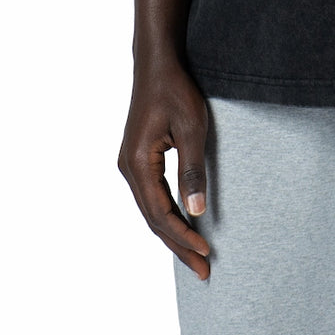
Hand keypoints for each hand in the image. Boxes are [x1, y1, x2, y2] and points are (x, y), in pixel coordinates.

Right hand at [118, 57, 212, 280]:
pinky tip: (183, 226)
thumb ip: (192, 170)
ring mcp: (130, 164)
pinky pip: (151, 197)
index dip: (183, 235)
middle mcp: (128, 168)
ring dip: (173, 234)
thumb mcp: (192, 128)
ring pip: (151, 210)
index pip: (160, 213)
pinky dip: (168, 216)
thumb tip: (197, 211)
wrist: (157, 62)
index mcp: (137, 163)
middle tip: (204, 271)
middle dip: (178, 245)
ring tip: (196, 256)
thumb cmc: (175, 89)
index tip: (206, 252)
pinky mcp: (138, 159)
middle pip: (153, 219)